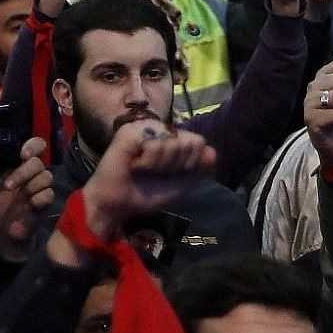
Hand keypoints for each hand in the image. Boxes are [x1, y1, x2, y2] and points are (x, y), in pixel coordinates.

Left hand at [0, 138, 54, 261]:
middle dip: (23, 173)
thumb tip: (4, 148)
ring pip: (47, 177)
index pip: (36, 145)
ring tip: (18, 197)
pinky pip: (49, 194)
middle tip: (8, 185)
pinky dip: (38, 198)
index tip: (23, 155)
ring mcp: (40, 186)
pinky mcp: (45, 202)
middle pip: (39, 162)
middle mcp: (33, 171)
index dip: (33, 146)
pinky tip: (29, 205)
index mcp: (20, 161)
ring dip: (30, 186)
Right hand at [70, 120, 217, 245]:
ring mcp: (144, 127)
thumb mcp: (180, 184)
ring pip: (174, 143)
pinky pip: (155, 144)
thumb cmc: (146, 193)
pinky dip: (148, 161)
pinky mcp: (130, 131)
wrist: (119, 205)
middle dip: (175, 165)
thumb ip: (197, 168)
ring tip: (142, 168)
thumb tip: (213, 153)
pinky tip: (134, 164)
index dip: (190, 163)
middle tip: (153, 171)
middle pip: (190, 142)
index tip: (170, 173)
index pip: (199, 143)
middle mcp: (160, 129)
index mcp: (171, 138)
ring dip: (160, 165)